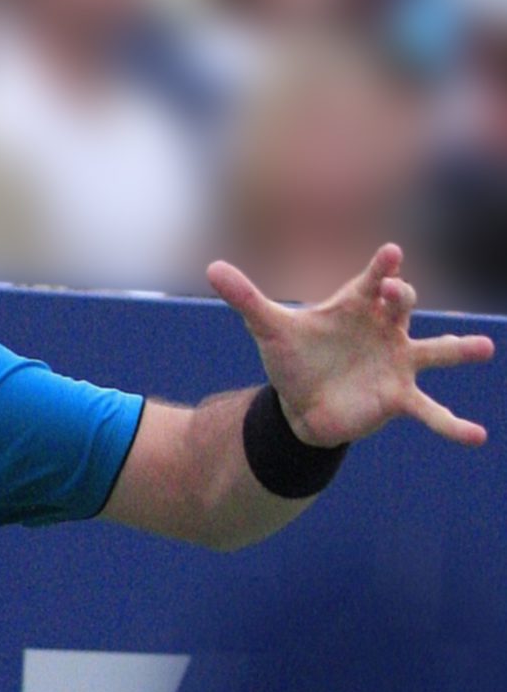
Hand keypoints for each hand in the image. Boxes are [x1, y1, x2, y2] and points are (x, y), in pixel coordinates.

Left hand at [208, 244, 494, 447]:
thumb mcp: (268, 328)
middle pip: (402, 306)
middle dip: (401, 298)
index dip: (382, 268)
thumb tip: (212, 268)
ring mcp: (397, 362)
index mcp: (356, 306)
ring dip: (460, 349)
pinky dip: (452, 424)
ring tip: (484, 348)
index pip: (372, 280)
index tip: (390, 254)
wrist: (299, 404)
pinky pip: (430, 411)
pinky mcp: (398, 398)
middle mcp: (384, 329)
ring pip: (435, 351)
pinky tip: (477, 436)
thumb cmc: (293, 357)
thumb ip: (245, 298)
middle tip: (396, 295)